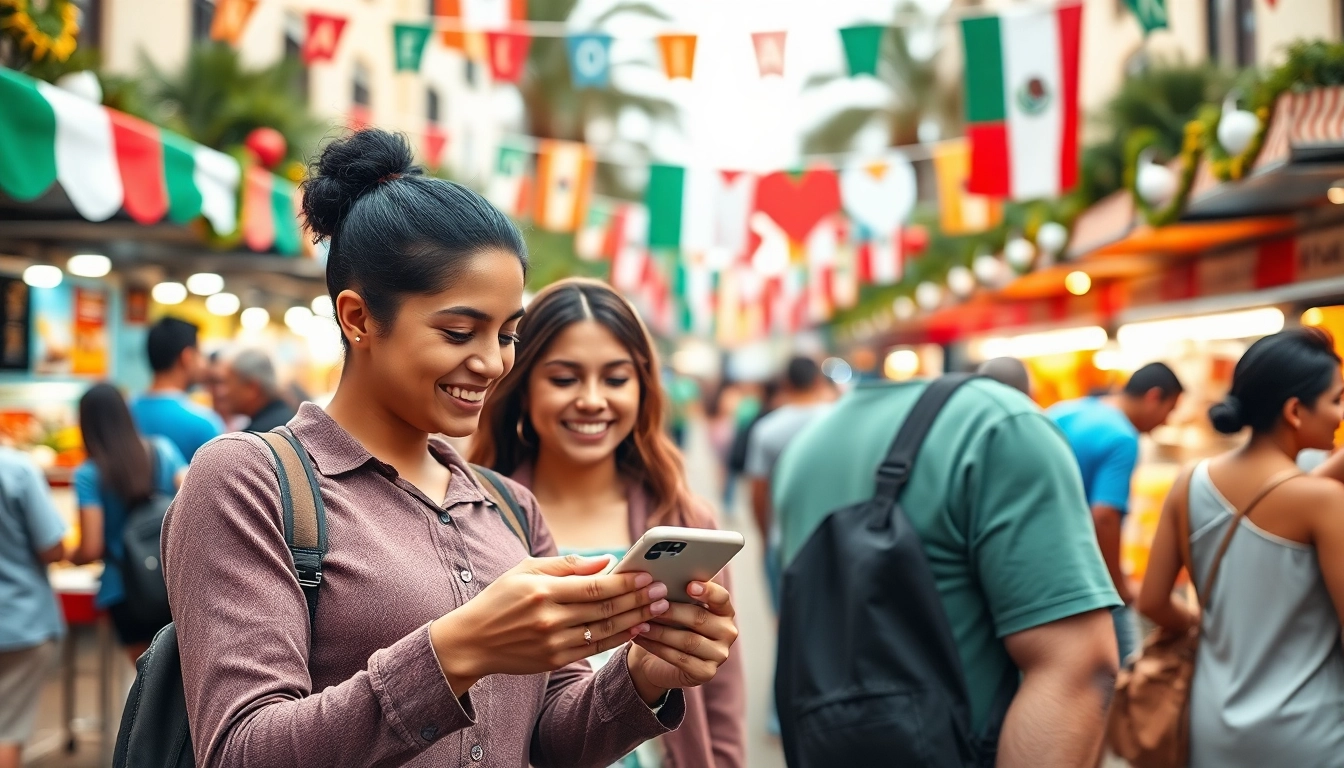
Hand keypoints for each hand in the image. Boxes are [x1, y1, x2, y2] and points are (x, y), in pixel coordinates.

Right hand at [429, 554, 670, 695]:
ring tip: (658, 609)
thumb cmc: (500, 599)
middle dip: (638, 599)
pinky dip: (618, 638)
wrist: (472, 642)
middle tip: (663, 591)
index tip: (648, 575)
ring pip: (604, 630)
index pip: (595, 587)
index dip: (625, 582)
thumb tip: (605, 561)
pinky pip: (595, 648)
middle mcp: (549, 618)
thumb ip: (566, 565)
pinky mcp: (555, 660)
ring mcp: (553, 642)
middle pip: (605, 608)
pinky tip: (636, 628)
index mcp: (543, 591)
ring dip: (635, 619)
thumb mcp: (525, 570)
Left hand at [626, 580, 737, 703]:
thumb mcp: (675, 608)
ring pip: (687, 640)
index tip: (689, 585)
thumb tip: (660, 582)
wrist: (659, 661)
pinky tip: (641, 639)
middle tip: (649, 605)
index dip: (707, 591)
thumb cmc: (670, 627)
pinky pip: (680, 658)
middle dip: (671, 611)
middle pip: (699, 618)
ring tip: (640, 624)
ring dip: (660, 631)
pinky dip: (657, 648)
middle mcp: (727, 632)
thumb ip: (676, 595)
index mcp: (724, 611)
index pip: (721, 598)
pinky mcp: (706, 673)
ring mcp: (719, 655)